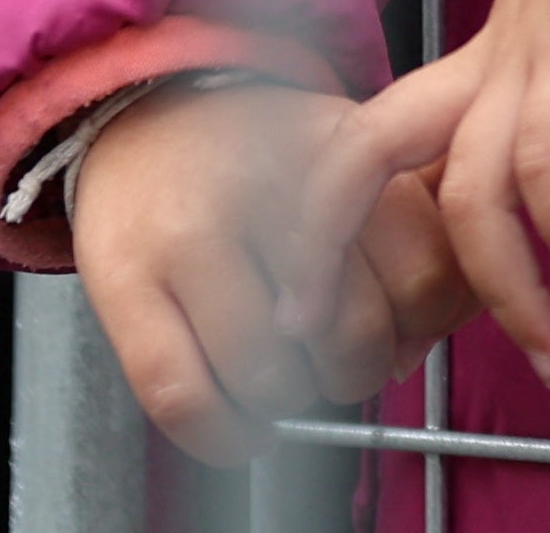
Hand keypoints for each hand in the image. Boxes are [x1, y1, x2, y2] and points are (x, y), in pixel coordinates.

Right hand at [65, 77, 452, 463]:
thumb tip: (415, 348)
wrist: (140, 110)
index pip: (425, 272)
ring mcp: (190, 236)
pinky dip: (224, 437)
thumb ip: (406, 232)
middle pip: (356, 335)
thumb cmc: (254, 153)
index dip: (424, 327)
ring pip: (274, 380)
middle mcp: (266, 186)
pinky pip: (187, 400)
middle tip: (335, 360)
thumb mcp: (347, 157)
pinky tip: (236, 424)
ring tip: (278, 378)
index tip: (404, 332)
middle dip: (356, 372)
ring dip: (288, 407)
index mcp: (338, 150)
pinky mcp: (124, 282)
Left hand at [336, 0, 549, 389]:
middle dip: (323, 244)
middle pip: (366, 153)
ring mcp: (526, 54)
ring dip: (510, 295)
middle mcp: (490, 60)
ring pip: (470, 192)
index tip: (379, 305)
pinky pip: (547, 165)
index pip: (391, 144)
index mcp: (496, 63)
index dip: (358, 219)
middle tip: (321, 340)